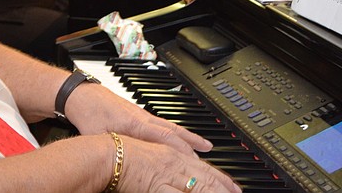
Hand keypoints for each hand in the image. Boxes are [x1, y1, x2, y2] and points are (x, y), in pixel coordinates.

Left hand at [66, 83, 211, 156]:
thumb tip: (118, 167)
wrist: (82, 95)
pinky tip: (183, 138)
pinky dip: (178, 132)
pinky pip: (165, 124)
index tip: (196, 162)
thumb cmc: (89, 116)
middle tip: (209, 158)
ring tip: (207, 146)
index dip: (181, 151)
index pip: (165, 139)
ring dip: (190, 137)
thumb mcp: (99, 138)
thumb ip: (114, 151)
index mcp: (136, 125)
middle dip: (193, 146)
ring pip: (172, 126)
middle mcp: (144, 119)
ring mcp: (144, 115)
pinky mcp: (140, 115)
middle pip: (175, 133)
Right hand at [117, 135, 240, 192]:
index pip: (205, 169)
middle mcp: (174, 163)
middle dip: (223, 189)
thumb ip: (166, 163)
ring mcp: (167, 174)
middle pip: (206, 179)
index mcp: (173, 155)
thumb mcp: (150, 155)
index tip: (234, 188)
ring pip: (197, 189)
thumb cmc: (122, 153)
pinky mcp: (157, 186)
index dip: (222, 179)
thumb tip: (179, 177)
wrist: (106, 152)